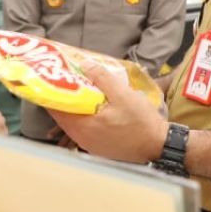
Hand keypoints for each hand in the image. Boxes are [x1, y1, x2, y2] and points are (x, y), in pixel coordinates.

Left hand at [49, 62, 169, 162]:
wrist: (159, 145)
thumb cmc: (141, 121)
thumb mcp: (123, 94)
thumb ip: (102, 78)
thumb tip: (84, 64)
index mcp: (82, 127)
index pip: (56, 109)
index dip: (52, 92)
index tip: (51, 77)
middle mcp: (81, 138)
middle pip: (62, 115)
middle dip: (62, 97)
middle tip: (64, 79)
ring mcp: (89, 145)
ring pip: (72, 123)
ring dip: (73, 107)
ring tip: (77, 89)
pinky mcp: (98, 147)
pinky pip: (83, 129)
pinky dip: (82, 116)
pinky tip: (90, 106)